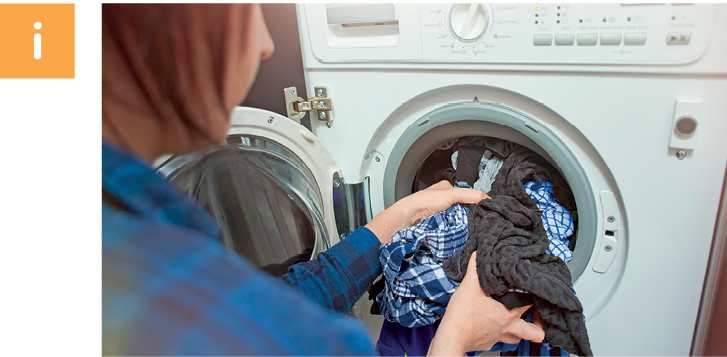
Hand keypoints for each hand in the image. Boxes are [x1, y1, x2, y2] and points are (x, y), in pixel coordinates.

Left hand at [365, 181, 487, 243]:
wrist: (409, 219)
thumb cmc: (423, 202)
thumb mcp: (450, 194)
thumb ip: (469, 195)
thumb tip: (487, 199)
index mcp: (448, 188)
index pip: (469, 194)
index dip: (477, 201)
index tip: (486, 208)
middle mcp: (446, 200)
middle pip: (466, 207)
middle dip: (472, 213)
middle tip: (480, 219)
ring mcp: (444, 214)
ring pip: (461, 218)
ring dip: (466, 223)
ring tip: (473, 226)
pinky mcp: (442, 226)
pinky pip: (456, 228)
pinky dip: (460, 230)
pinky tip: (463, 231)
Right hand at [427, 252, 544, 355]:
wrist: (451, 337)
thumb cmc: (462, 315)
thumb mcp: (469, 286)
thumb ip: (475, 268)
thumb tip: (478, 255)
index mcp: (509, 313)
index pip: (532, 305)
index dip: (535, 299)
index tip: (535, 293)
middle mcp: (507, 328)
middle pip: (534, 332)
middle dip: (538, 325)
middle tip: (535, 316)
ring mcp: (498, 338)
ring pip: (517, 339)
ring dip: (519, 332)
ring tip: (517, 323)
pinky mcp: (487, 344)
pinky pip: (499, 341)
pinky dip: (499, 335)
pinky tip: (492, 328)